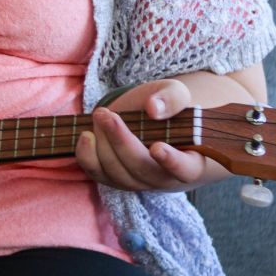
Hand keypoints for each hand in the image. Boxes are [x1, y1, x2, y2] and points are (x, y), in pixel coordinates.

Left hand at [73, 79, 226, 192]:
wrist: (153, 122)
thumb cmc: (171, 109)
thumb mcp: (177, 94)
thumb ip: (172, 98)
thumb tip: (153, 108)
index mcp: (190, 160)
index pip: (185, 169)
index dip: (172, 162)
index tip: (157, 147)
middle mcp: (163, 177)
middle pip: (142, 169)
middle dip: (121, 142)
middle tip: (106, 114)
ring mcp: (138, 182)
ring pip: (118, 173)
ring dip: (103, 144)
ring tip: (100, 116)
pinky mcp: (115, 178)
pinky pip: (98, 175)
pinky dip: (87, 157)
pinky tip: (86, 136)